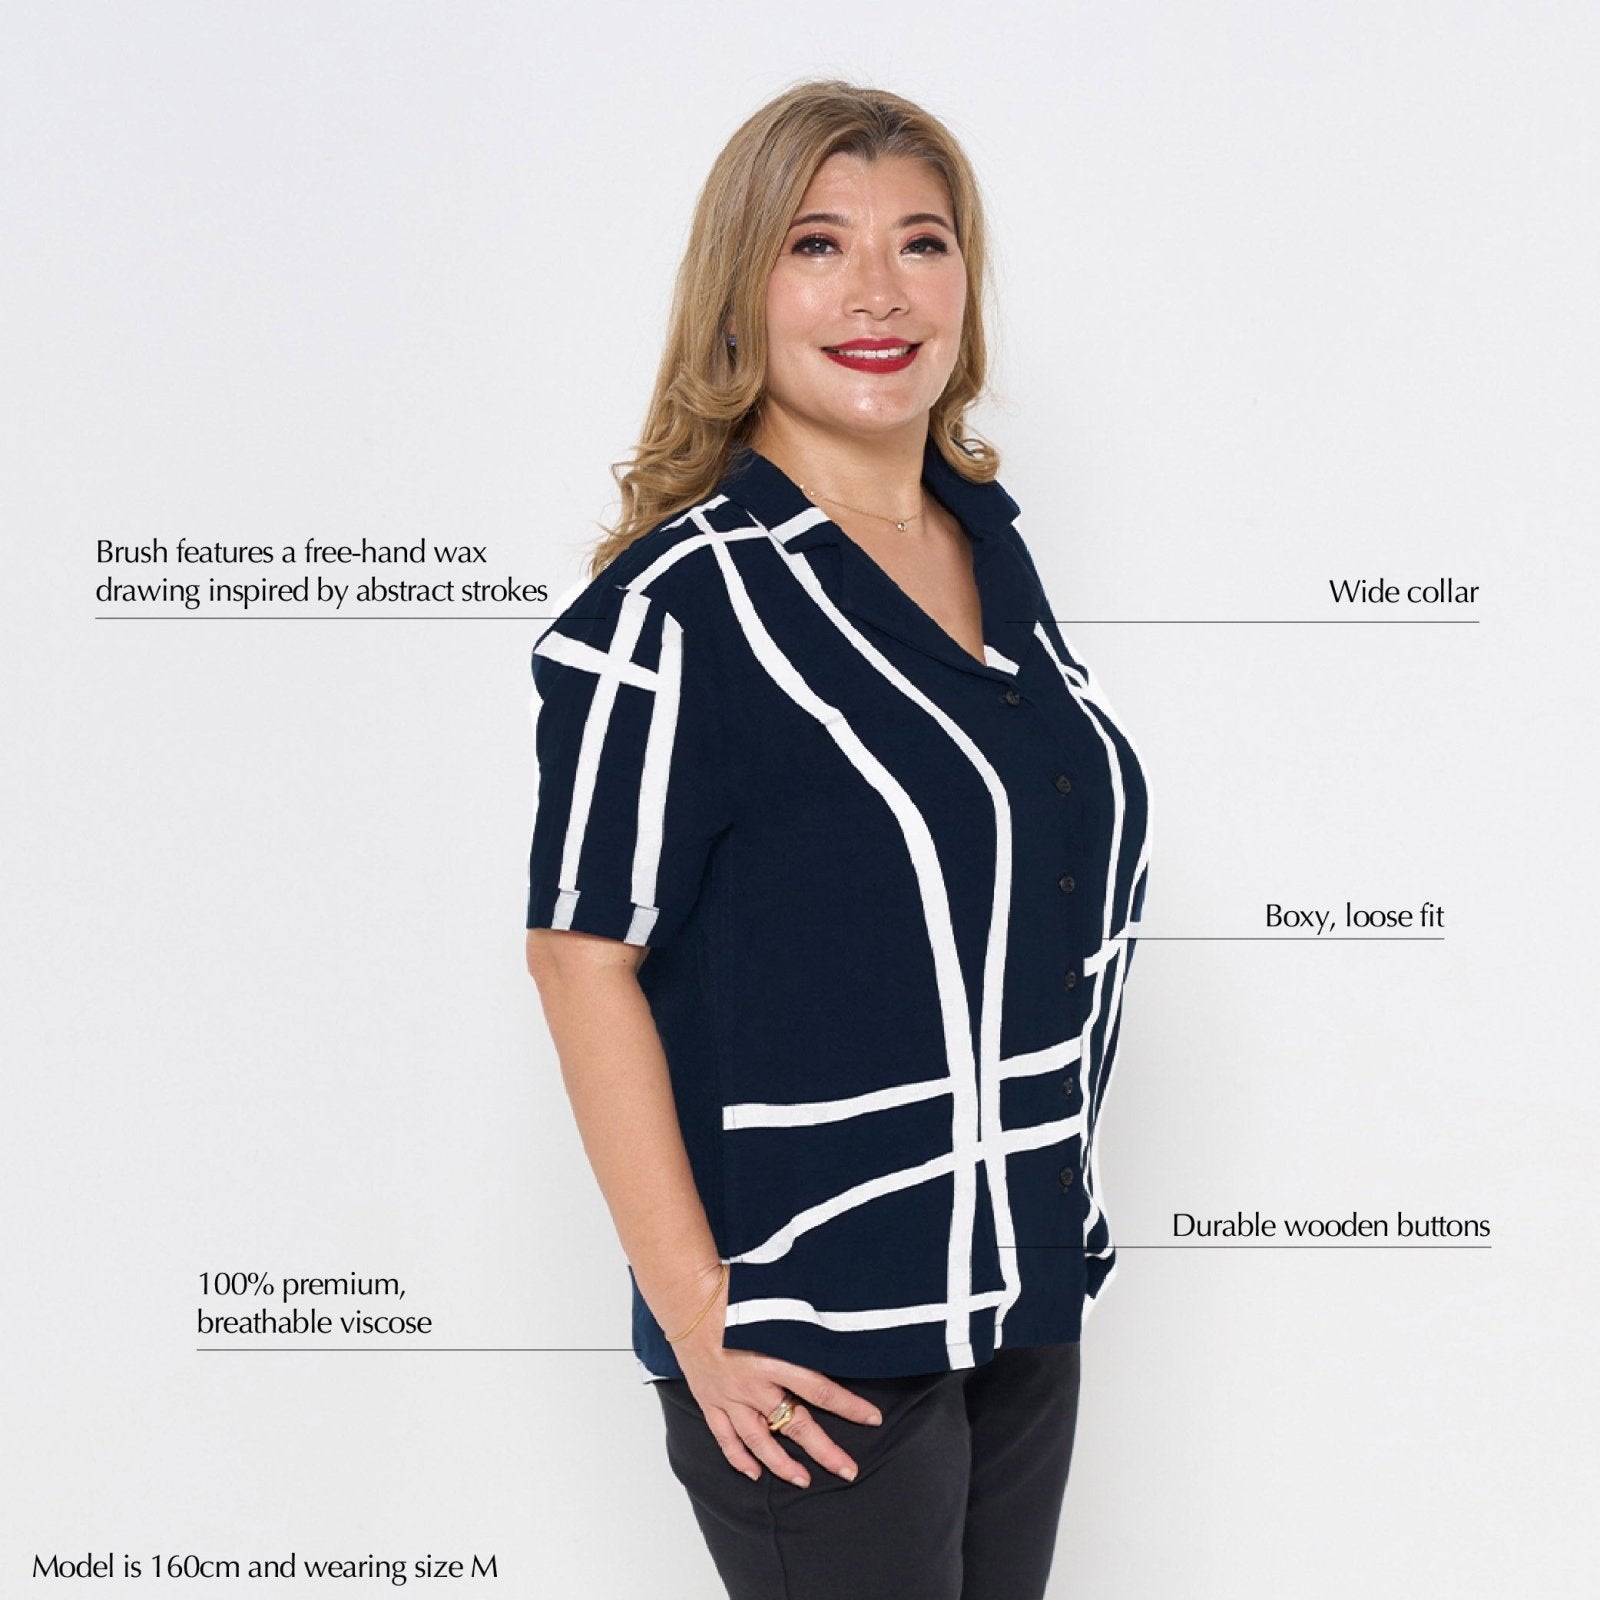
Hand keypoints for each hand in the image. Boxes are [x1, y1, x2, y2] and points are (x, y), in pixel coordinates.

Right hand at [670, 1264, 882, 1486]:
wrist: (686, 1298)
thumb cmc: (732, 1294)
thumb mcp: (774, 1304)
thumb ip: (801, 1322)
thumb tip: (831, 1323)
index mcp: (774, 1359)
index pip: (820, 1390)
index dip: (849, 1407)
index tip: (872, 1418)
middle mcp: (754, 1384)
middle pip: (796, 1425)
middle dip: (825, 1450)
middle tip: (848, 1470)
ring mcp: (730, 1397)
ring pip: (760, 1441)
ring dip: (783, 1464)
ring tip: (804, 1480)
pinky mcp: (709, 1400)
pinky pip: (725, 1438)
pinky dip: (738, 1458)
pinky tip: (754, 1472)